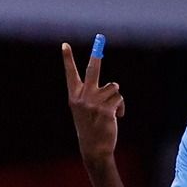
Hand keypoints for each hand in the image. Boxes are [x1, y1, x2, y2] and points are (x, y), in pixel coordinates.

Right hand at [62, 35, 125, 171]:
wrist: (94, 148)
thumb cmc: (92, 128)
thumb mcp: (86, 111)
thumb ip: (93, 96)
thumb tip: (114, 85)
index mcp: (74, 97)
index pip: (70, 74)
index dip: (68, 59)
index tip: (65, 44)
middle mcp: (82, 97)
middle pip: (92, 70)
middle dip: (96, 55)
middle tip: (99, 38)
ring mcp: (94, 103)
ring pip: (114, 87)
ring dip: (116, 97)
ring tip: (112, 110)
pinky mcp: (106, 109)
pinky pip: (120, 99)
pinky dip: (121, 108)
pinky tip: (117, 117)